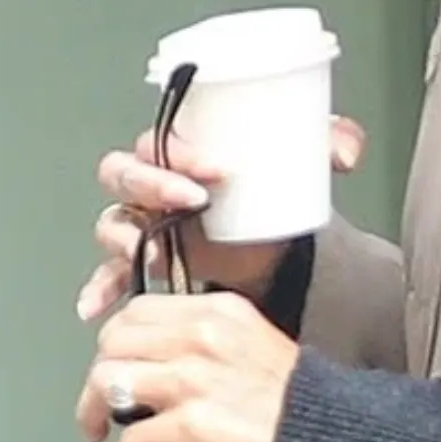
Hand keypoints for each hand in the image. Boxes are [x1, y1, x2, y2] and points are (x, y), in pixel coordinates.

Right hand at [76, 115, 365, 320]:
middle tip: (191, 197)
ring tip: (150, 252)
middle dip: (153, 183)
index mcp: (185, 148)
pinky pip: (109, 273)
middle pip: (125, 172)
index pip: (161, 137)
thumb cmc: (276, 187)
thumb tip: (344, 151)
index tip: (215, 167)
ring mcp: (146, 222)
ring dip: (123, 234)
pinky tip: (96, 304)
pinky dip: (100, 286)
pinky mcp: (149, 261)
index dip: (180, 150)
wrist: (277, 241)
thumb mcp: (306, 157)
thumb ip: (332, 142)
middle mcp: (156, 181)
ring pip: (113, 219)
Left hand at [76, 292, 299, 441]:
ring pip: (109, 382)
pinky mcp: (194, 426)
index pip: (137, 310)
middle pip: (114, 343)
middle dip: (96, 376)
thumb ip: (201, 332)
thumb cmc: (287, 391)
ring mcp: (196, 380)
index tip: (114, 361)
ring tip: (99, 431)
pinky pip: (133, 441)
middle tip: (99, 402)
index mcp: (216, 310)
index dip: (115, 340)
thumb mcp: (247, 334)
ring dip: (92, 413)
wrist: (320, 429)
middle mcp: (202, 336)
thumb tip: (152, 351)